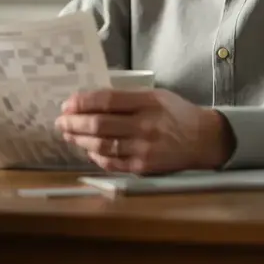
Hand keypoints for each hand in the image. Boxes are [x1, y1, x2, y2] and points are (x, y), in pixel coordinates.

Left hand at [55, 88, 235, 173]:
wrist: (203, 140)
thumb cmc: (176, 113)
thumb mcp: (155, 96)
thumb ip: (126, 97)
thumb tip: (90, 100)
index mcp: (147, 103)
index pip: (106, 100)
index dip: (82, 102)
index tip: (67, 103)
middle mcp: (145, 126)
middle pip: (99, 124)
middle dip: (74, 122)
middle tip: (60, 121)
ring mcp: (143, 149)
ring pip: (101, 145)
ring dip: (79, 140)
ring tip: (68, 134)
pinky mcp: (143, 167)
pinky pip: (112, 162)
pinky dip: (96, 156)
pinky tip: (87, 149)